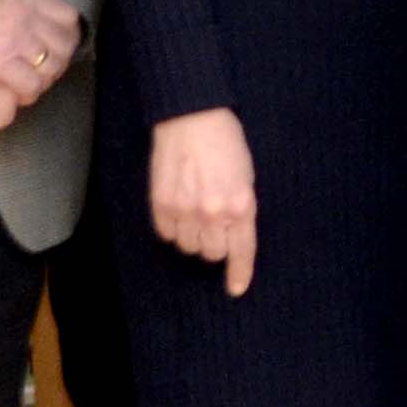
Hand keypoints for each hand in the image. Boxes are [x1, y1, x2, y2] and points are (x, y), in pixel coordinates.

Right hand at [0, 0, 81, 96]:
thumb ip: (11, 6)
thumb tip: (14, 14)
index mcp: (27, 0)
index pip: (68, 19)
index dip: (66, 37)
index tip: (55, 48)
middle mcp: (29, 19)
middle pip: (65, 46)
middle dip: (59, 62)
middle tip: (44, 73)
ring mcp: (18, 40)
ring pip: (52, 67)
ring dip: (44, 79)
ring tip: (29, 85)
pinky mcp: (2, 62)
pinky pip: (31, 85)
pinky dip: (27, 93)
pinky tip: (16, 94)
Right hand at [149, 106, 257, 295]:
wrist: (191, 117)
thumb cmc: (225, 143)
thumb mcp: (246, 177)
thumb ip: (241, 209)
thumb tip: (232, 237)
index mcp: (241, 206)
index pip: (242, 251)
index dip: (239, 273)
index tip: (235, 289)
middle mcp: (213, 213)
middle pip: (212, 254)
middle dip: (214, 245)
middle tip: (213, 224)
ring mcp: (184, 210)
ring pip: (187, 247)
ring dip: (192, 237)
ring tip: (194, 211)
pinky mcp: (161, 204)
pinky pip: (166, 234)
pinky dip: (172, 227)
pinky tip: (177, 206)